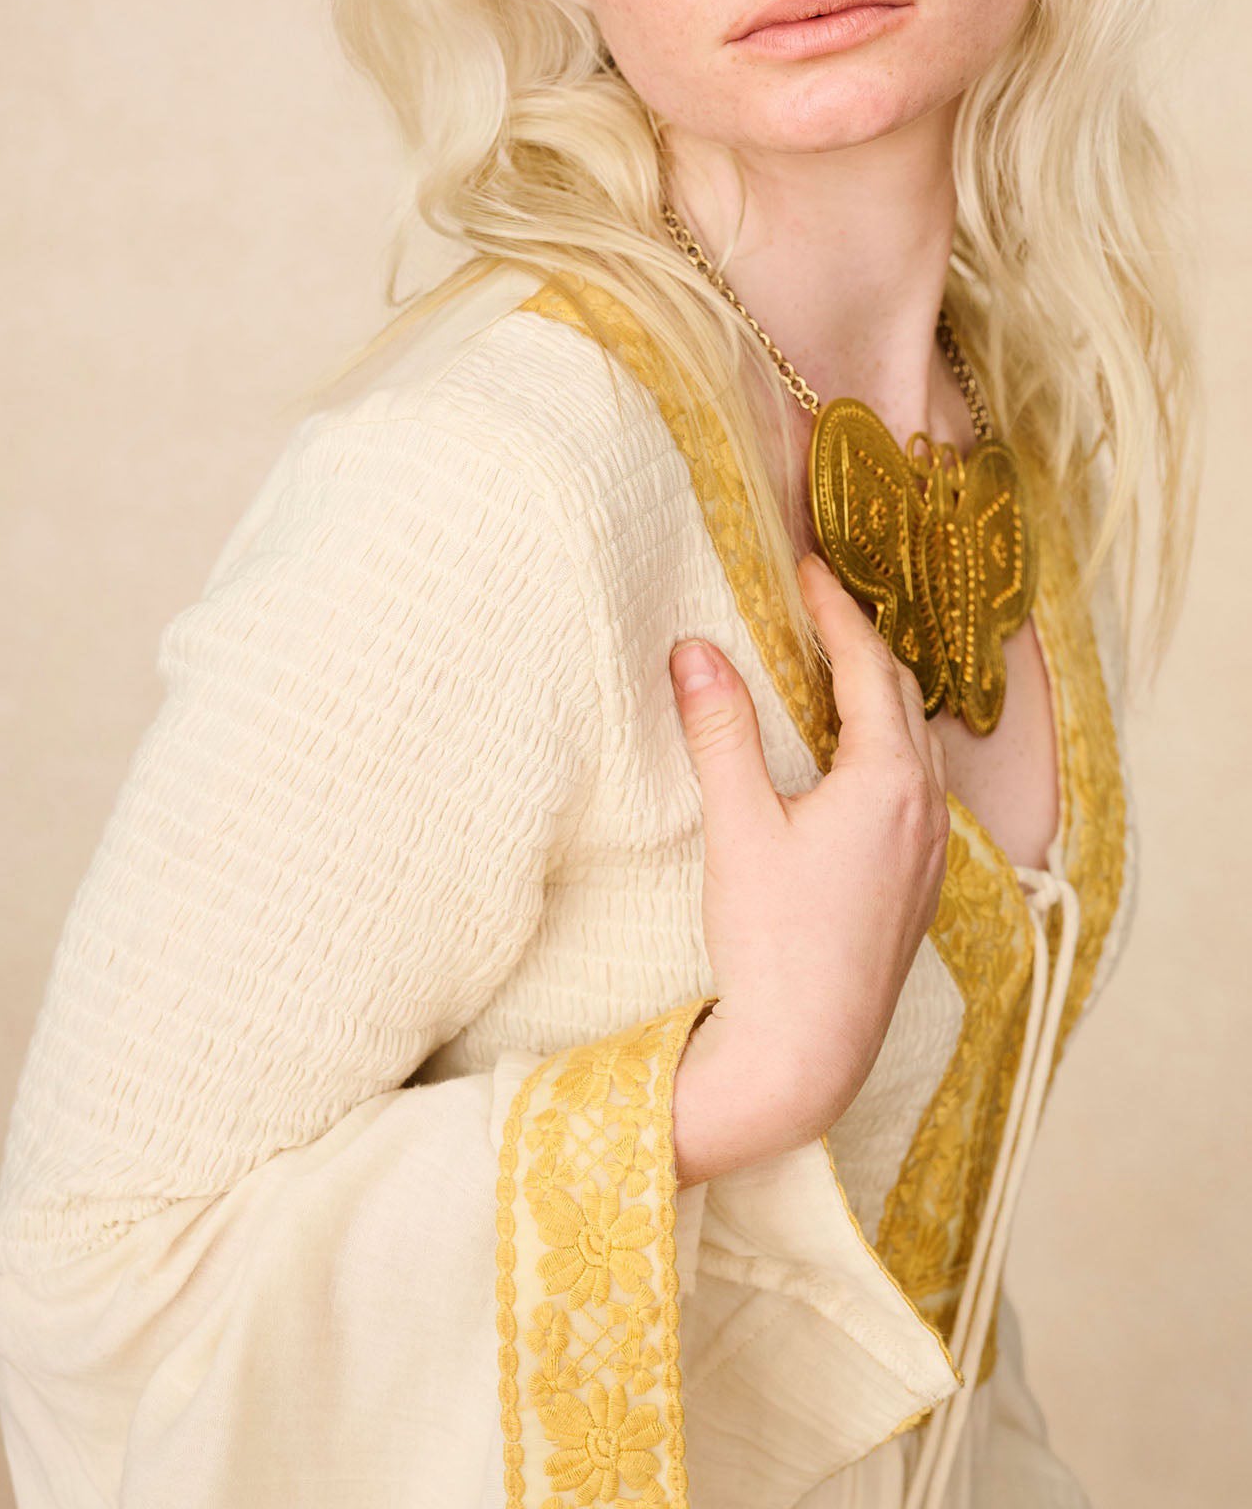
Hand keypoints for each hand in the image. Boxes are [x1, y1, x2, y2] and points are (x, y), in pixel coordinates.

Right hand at [667, 551, 950, 1181]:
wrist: (807, 1054)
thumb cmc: (772, 943)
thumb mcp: (738, 826)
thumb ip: (720, 731)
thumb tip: (692, 650)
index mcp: (887, 780)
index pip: (867, 666)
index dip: (836, 609)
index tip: (807, 567)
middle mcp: (925, 809)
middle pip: (904, 697)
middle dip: (864, 642)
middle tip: (820, 603)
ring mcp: (930, 852)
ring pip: (918, 744)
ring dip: (882, 696)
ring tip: (838, 669)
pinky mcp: (918, 888)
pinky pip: (919, 787)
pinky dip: (890, 747)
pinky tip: (855, 762)